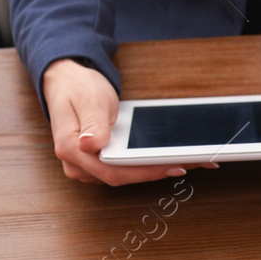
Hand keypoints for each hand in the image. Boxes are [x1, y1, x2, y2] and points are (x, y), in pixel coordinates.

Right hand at [43, 58, 215, 184]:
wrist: (67, 82)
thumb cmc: (77, 88)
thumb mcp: (90, 100)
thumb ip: (93, 124)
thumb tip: (92, 145)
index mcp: (71, 150)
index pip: (114, 172)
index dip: (146, 172)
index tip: (173, 166)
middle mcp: (78, 165)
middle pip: (124, 176)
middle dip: (159, 170)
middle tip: (193, 162)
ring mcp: (88, 166)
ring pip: (126, 174)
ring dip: (156, 168)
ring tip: (190, 159)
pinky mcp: (99, 163)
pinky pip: (126, 167)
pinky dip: (148, 163)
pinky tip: (170, 156)